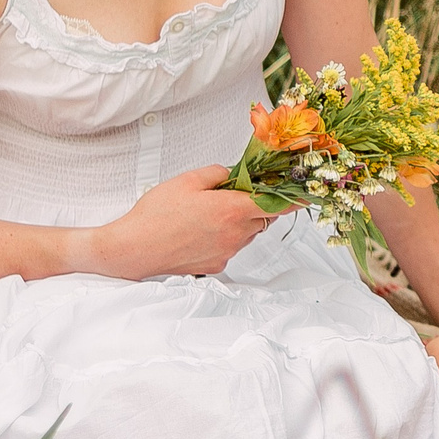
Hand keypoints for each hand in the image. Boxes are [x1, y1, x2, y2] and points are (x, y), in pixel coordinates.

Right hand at [95, 165, 284, 277]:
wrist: (134, 249)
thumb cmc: (156, 215)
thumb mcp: (188, 180)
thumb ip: (218, 174)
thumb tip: (234, 175)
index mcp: (231, 210)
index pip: (276, 205)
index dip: (293, 198)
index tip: (305, 194)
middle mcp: (235, 234)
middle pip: (263, 218)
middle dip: (256, 205)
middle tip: (234, 193)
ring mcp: (227, 252)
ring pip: (248, 233)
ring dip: (241, 221)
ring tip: (210, 212)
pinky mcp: (217, 264)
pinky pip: (232, 246)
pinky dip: (226, 236)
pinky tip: (201, 229)